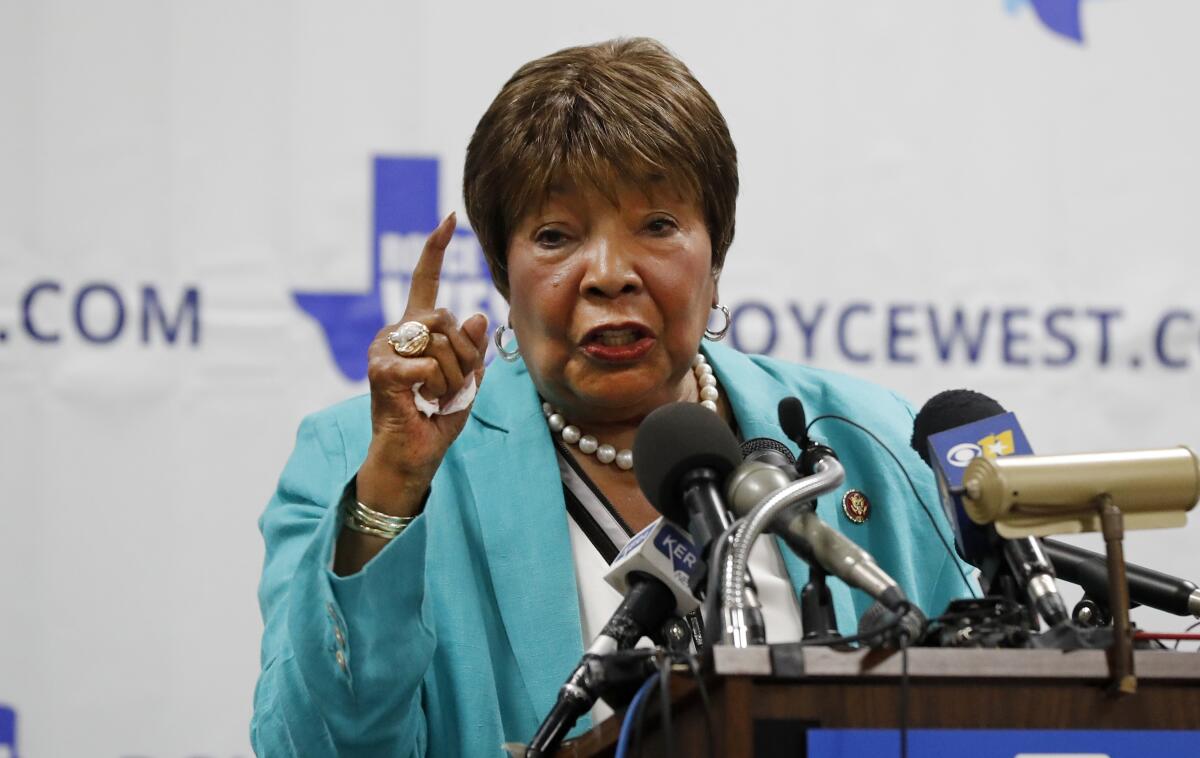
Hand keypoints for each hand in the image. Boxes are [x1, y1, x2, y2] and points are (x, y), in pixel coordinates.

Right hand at [357, 212, 488, 515]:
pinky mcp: (380, 370)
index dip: (435, 250)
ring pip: (440, 341)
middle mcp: (395, 332)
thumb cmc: (436, 418)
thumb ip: (472, 349)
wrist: (413, 456)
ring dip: (452, 376)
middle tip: (450, 387)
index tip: (448, 218)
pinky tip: (422, 402)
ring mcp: (383, 349)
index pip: (426, 282)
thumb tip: (478, 316)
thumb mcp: (468, 380)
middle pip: (446, 318)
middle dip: (463, 356)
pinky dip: (438, 388)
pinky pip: (428, 366)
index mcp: (416, 330)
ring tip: (435, 397)